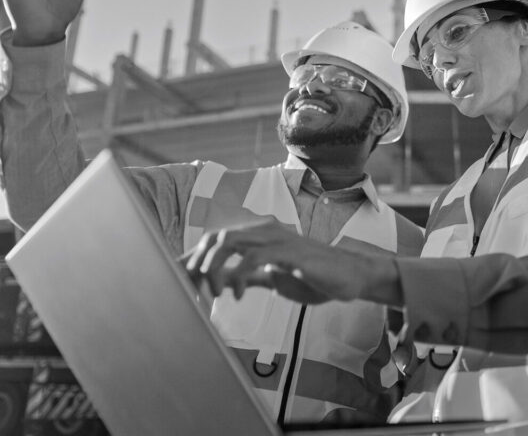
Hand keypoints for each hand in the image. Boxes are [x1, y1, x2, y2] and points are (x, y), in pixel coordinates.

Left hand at [181, 218, 401, 305]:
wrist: (349, 277)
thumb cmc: (313, 277)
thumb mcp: (273, 278)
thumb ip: (246, 276)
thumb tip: (218, 281)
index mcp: (258, 235)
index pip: (216, 240)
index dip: (193, 258)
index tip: (178, 281)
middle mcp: (264, 230)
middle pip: (216, 237)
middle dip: (198, 263)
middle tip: (193, 291)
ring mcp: (276, 238)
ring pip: (229, 241)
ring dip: (213, 268)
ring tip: (211, 293)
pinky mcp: (288, 251)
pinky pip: (253, 258)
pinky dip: (240, 277)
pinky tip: (240, 296)